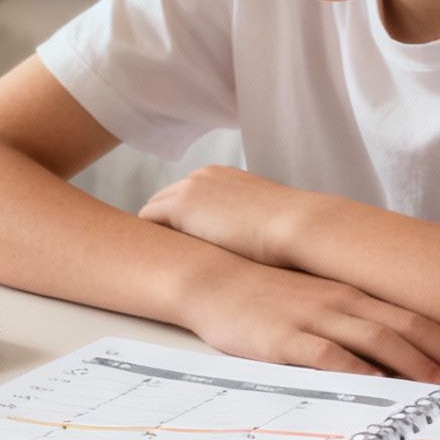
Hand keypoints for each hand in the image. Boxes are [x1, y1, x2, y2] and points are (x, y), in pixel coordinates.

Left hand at [139, 166, 313, 267]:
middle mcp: (200, 177)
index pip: (183, 196)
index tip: (173, 245)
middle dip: (156, 226)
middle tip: (152, 256)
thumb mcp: (261, 218)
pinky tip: (146, 262)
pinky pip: (146, 221)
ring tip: (145, 263)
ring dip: (148, 234)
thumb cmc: (289, 230)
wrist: (297, 225)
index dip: (175, 222)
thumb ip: (243, 223)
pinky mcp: (180, 208)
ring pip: (150, 211)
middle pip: (161, 200)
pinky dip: (143, 239)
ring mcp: (188, 189)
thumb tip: (243, 245)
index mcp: (220, 177)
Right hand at [173, 256, 439, 386]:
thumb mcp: (320, 306)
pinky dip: (357, 372)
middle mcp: (345, 303)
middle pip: (413, 329)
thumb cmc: (268, 300)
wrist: (211, 280)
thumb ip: (357, 328)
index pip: (421, 319)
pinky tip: (378, 389)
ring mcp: (316, 318)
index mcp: (357, 296)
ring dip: (419, 366)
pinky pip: (328, 356)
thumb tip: (401, 365)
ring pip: (379, 341)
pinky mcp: (285, 338)